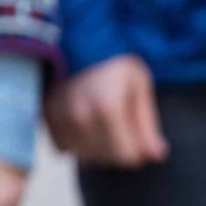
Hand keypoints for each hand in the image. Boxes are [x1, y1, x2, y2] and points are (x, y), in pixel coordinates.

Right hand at [43, 55, 168, 168]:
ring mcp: (60, 119)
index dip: (139, 151)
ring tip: (104, 120)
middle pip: (107, 159)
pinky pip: (66, 150)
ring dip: (99, 147)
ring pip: (86, 157)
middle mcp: (80, 115)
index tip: (140, 136)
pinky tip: (84, 121)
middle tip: (123, 124)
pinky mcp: (47, 121)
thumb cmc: (116, 68)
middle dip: (120, 148)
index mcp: (108, 105)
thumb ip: (147, 123)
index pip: (127, 156)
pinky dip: (78, 142)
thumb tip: (158, 156)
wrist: (80, 46)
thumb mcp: (140, 86)